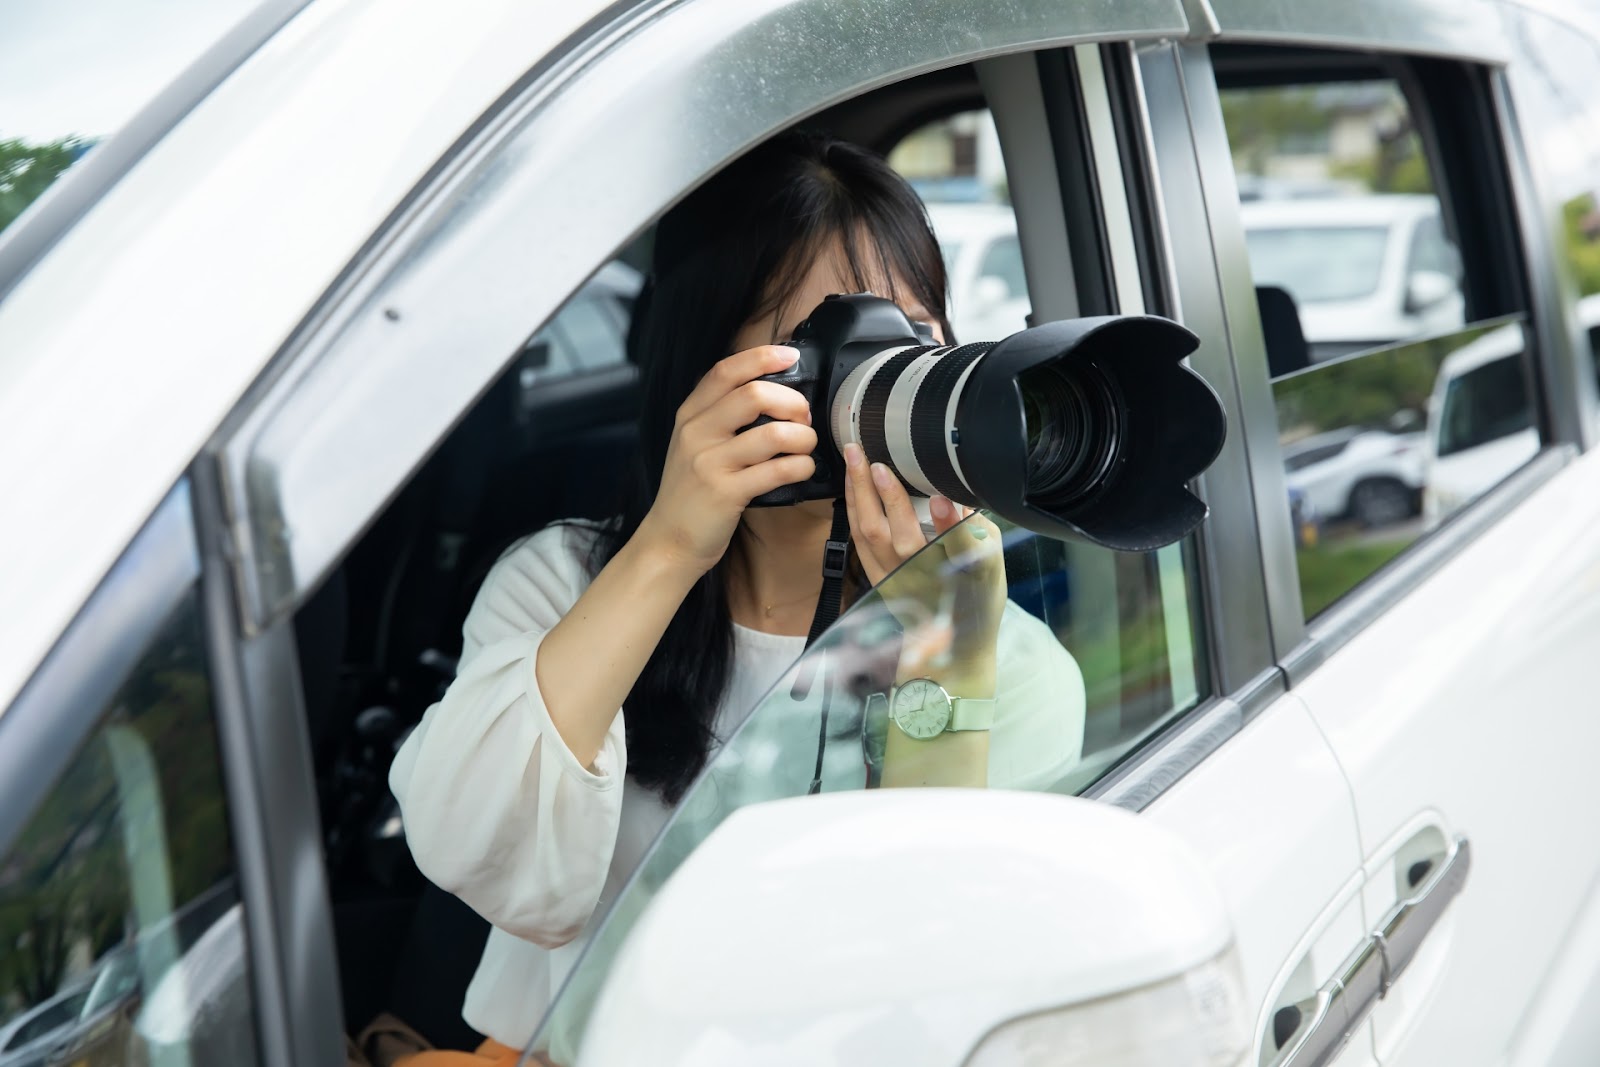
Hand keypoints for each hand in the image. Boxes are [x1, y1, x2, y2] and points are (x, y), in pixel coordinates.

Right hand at [636, 346, 817, 573]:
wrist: (669, 541)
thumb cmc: (691, 493)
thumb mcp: (693, 445)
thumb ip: (720, 416)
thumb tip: (771, 392)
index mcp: (690, 416)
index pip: (725, 371)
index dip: (761, 357)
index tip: (790, 356)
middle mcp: (696, 434)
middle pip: (754, 395)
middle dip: (793, 403)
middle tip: (803, 419)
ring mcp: (710, 463)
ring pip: (774, 434)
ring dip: (804, 438)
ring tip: (806, 447)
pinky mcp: (727, 493)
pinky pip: (778, 470)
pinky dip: (802, 466)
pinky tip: (803, 469)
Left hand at [842, 444, 1005, 686]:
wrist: (952, 650)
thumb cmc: (975, 603)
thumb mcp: (990, 567)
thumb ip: (977, 534)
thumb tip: (960, 497)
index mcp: (960, 574)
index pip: (957, 546)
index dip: (951, 523)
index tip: (946, 498)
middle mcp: (923, 579)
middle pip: (896, 534)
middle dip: (882, 492)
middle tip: (871, 455)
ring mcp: (894, 581)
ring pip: (868, 535)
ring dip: (858, 495)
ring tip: (854, 459)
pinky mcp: (878, 581)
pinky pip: (859, 543)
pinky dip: (854, 512)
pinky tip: (851, 489)